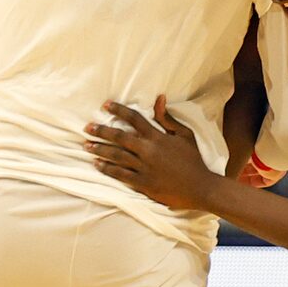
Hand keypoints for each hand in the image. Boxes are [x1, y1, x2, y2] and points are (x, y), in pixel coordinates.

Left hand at [84, 98, 221, 212]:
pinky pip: (120, 174)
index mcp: (158, 138)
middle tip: (87, 127)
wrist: (201, 188)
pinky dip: (107, 168)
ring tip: (87, 145)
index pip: (135, 119)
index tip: (105, 105)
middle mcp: (149, 151)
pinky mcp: (143, 183)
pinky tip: (97, 164)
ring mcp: (144, 168)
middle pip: (120, 138)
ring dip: (100, 150)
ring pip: (117, 156)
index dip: (119, 110)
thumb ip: (168, 119)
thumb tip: (159, 99)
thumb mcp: (185, 136)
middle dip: (102, 131)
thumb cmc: (194, 160)